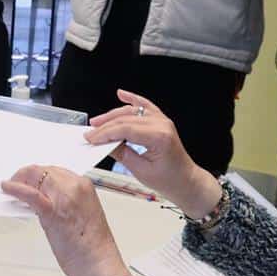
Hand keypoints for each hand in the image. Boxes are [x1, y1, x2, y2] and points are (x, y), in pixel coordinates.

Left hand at [0, 166, 130, 275]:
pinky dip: (15, 189)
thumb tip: (44, 198)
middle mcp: (75, 187)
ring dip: (19, 179)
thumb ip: (65, 200)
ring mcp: (64, 197)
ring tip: (10, 185)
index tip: (29, 177)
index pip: (56, 170)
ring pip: (36, 177)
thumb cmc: (91, 244)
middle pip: (44, 170)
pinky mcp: (52, 211)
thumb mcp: (81, 212)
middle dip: (26, 174)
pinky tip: (7, 188)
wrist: (96, 261)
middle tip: (16, 180)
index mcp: (84, 186)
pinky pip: (30, 194)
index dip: (39, 173)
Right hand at [85, 89, 220, 219]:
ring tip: (97, 121)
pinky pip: (145, 106)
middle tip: (90, 133)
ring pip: (133, 112)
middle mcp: (162, 125)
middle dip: (105, 126)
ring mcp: (162, 121)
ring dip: (113, 115)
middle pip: (127, 119)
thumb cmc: (169, 180)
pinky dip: (133, 99)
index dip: (105, 133)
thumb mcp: (141, 171)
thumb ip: (122, 154)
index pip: (126, 129)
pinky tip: (122, 94)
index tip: (91, 138)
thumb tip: (104, 143)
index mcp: (159, 137)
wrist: (186, 181)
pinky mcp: (161, 122)